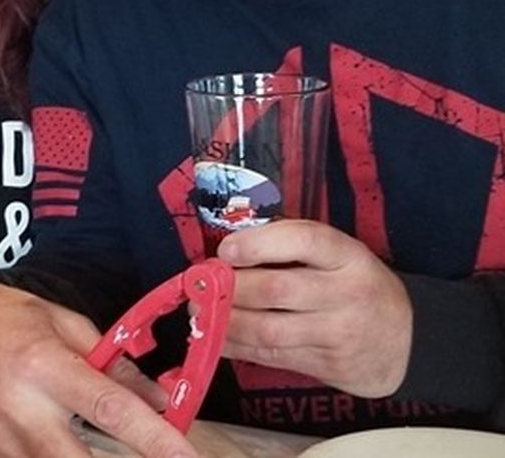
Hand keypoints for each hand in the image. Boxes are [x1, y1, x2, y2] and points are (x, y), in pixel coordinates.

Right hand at [0, 276, 200, 457]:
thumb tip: (160, 401)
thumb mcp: (65, 324)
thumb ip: (114, 365)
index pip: (110, 409)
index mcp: (44, 366)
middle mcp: (18, 407)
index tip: (187, 457)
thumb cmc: (8, 319)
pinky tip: (64, 450)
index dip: (155, 440)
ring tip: (99, 448)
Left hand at [218, 219, 411, 396]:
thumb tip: (227, 252)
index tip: (226, 249)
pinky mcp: (327, 366)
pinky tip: (215, 335)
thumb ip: (291, 246)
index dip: (259, 243)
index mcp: (348, 256)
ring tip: (199, 312)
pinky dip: (237, 346)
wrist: (407, 340)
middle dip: (230, 287)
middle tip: (200, 284)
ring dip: (225, 321)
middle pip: (277, 289)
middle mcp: (346, 294)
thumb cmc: (355, 284)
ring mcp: (338, 334)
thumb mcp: (338, 254)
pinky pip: (271, 357)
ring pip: (269, 330)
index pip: (305, 240)